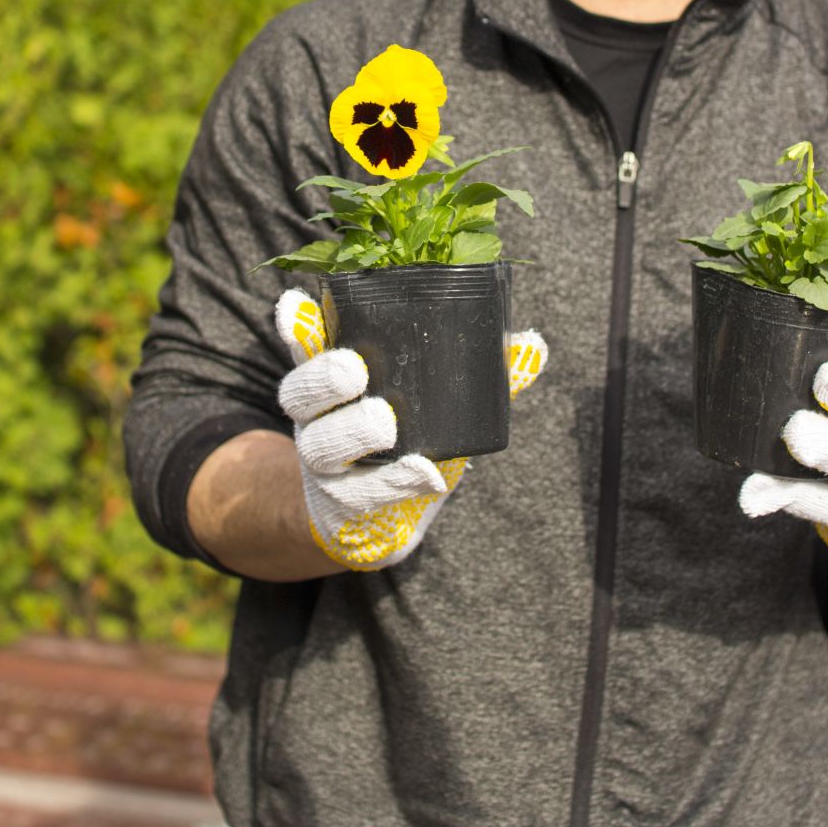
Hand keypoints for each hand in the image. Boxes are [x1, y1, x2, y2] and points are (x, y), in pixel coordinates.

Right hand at [275, 288, 546, 570]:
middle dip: (323, 379)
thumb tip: (532, 343)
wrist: (370, 522)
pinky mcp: (344, 505)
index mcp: (331, 383)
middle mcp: (316, 420)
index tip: (295, 304)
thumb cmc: (403, 443)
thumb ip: (476, 374)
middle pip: (299, 394)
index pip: (305, 347)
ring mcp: (324, 465)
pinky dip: (396, 482)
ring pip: (321, 445)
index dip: (297, 326)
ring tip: (386, 422)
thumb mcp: (431, 404)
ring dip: (352, 431)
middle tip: (355, 369)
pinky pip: (362, 493)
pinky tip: (425, 473)